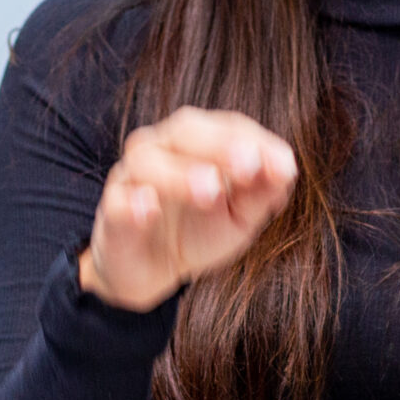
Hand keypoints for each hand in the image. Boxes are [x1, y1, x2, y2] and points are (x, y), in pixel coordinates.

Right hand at [78, 108, 298, 311]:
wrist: (154, 272)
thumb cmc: (200, 231)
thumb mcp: (241, 217)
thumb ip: (262, 193)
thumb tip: (287, 169)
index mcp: (199, 143)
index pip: (228, 126)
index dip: (255, 142)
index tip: (283, 167)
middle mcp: (162, 148)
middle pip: (186, 130)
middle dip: (219, 146)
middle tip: (248, 167)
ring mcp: (132, 178)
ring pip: (149, 161)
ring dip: (181, 174)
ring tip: (209, 192)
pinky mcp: (113, 212)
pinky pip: (119, 201)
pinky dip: (134, 203)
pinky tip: (150, 209)